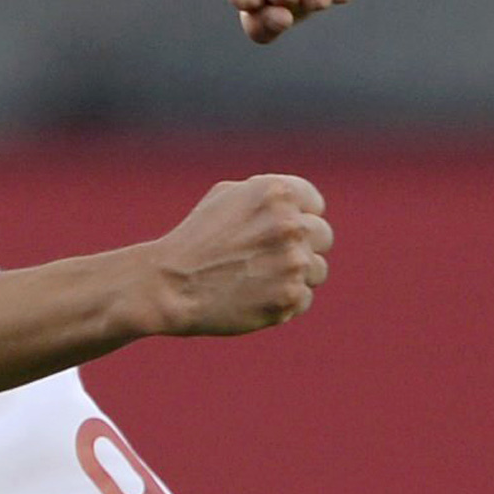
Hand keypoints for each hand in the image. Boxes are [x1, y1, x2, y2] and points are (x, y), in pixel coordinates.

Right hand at [146, 175, 333, 335]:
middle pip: (323, 236)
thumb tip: (303, 206)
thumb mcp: (226, 197)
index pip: (315, 204)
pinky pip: (303, 298)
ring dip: (295, 275)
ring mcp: (293, 262)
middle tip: (269, 258)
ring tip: (258, 279)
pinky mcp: (290, 297)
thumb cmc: (195, 238)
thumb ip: (268, 196)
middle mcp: (290, 224)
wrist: (170, 284)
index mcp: (277, 192)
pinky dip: (283, 301)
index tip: (276, 232)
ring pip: (317, 270)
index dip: (297, 217)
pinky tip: (254, 297)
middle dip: (301, 246)